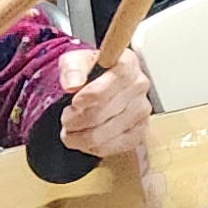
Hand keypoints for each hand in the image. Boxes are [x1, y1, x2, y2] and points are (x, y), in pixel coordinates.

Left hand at [56, 46, 155, 161]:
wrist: (103, 82)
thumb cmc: (91, 71)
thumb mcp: (75, 60)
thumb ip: (72, 68)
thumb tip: (72, 83)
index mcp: (126, 64)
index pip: (105, 88)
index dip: (86, 99)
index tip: (73, 103)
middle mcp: (139, 86)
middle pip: (102, 114)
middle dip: (76, 121)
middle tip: (66, 119)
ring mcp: (142, 110)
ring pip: (106, 134)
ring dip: (81, 137)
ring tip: (72, 131)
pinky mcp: (141, 130)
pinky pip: (117, 147)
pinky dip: (96, 148)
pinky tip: (86, 141)